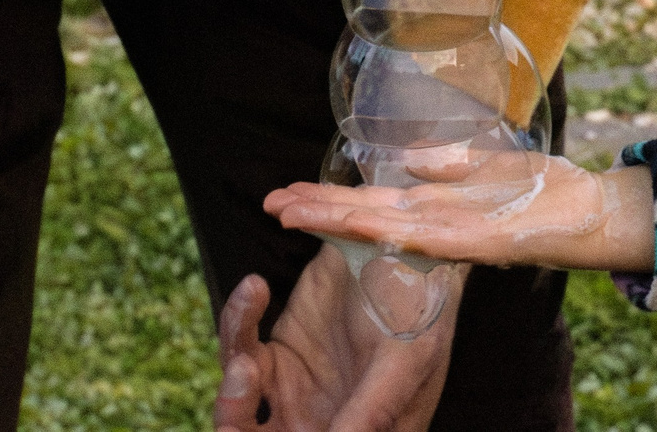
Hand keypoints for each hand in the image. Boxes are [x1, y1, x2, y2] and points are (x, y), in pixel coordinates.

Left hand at [214, 249, 457, 431]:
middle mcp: (325, 422)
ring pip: (240, 411)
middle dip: (241, 431)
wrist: (404, 243)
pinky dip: (239, 322)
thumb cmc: (422, 305)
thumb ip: (372, 414)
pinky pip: (239, 350)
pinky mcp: (275, 354)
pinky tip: (254, 291)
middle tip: (235, 417)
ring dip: (234, 391)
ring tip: (247, 364)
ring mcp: (295, 391)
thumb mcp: (407, 361)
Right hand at [266, 158, 655, 272]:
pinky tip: (359, 219)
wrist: (591, 213)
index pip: (370, 200)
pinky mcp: (475, 243)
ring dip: (336, 219)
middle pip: (364, 215)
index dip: (327, 197)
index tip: (286, 190)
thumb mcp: (490, 166)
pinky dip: (389, 227)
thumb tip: (408, 157)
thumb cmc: (543, 192)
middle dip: (316, 210)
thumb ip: (449, 164)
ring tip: (293, 211)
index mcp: (436, 204)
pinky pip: (424, 236)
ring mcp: (451, 234)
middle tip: (268, 202)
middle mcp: (435, 222)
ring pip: (382, 226)